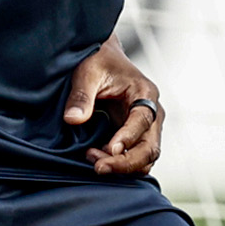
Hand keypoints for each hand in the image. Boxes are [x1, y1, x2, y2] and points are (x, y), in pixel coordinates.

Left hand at [64, 38, 162, 174]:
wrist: (101, 58)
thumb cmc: (98, 60)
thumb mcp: (87, 73)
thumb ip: (81, 96)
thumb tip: (73, 119)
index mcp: (145, 93)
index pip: (143, 121)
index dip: (128, 138)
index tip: (110, 150)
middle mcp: (151, 113)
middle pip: (150, 148)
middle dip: (126, 163)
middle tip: (99, 167)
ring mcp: (145, 128)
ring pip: (145, 159)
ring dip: (121, 166)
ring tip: (93, 160)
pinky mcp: (134, 137)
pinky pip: (134, 158)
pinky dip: (118, 164)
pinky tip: (96, 158)